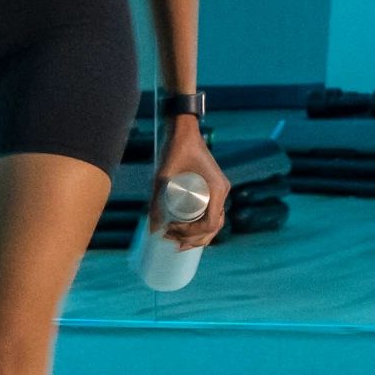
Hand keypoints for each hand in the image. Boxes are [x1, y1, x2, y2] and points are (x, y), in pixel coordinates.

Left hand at [156, 115, 230, 244]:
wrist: (182, 131)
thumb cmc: (174, 150)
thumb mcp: (162, 177)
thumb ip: (155, 201)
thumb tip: (151, 230)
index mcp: (217, 189)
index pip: (210, 223)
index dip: (191, 232)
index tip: (171, 229)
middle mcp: (222, 191)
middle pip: (214, 227)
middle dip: (195, 239)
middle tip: (173, 243)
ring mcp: (219, 190)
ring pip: (215, 222)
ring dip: (199, 235)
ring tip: (177, 241)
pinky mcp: (213, 188)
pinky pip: (213, 213)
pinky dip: (203, 226)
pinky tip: (189, 232)